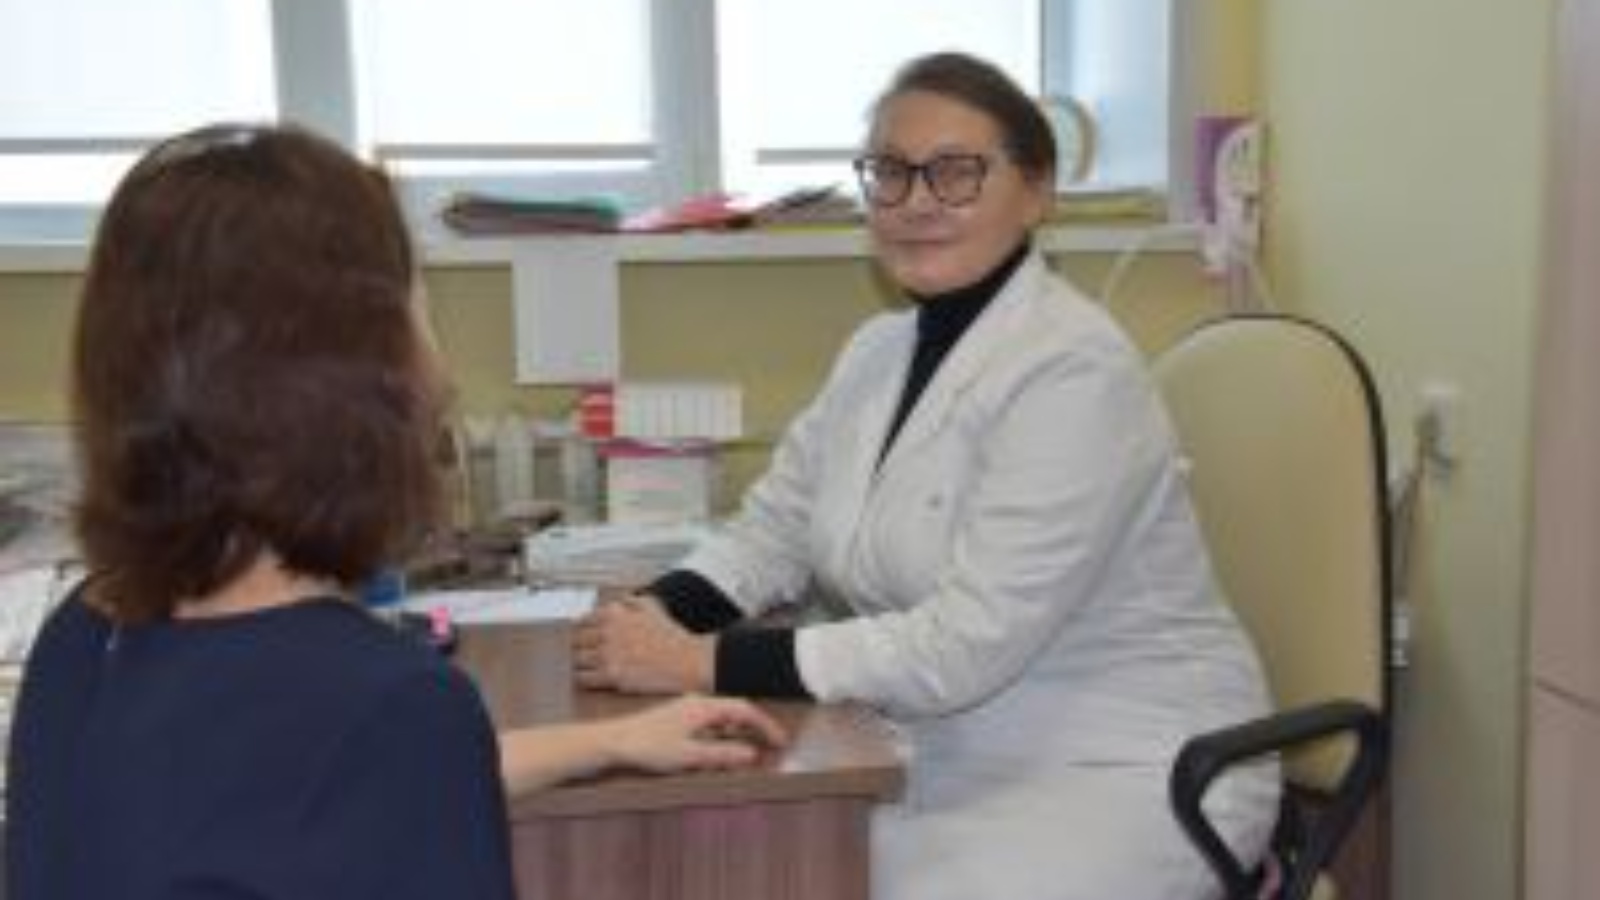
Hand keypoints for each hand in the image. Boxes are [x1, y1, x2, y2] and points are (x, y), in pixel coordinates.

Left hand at [573, 593, 713, 693]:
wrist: (687, 660)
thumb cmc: (671, 635)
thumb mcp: (651, 606)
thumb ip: (629, 600)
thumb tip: (614, 601)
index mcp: (614, 613)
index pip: (582, 621)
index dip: (583, 631)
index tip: (585, 637)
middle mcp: (607, 631)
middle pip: (576, 641)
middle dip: (581, 647)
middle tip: (586, 653)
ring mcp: (608, 654)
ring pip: (577, 660)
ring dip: (583, 663)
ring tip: (590, 666)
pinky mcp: (611, 675)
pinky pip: (583, 678)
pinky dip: (585, 679)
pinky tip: (594, 678)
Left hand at [601, 694, 786, 772]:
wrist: (611, 742)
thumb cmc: (647, 746)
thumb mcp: (689, 755)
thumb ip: (722, 754)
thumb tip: (751, 754)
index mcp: (703, 706)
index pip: (745, 710)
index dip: (766, 725)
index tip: (781, 742)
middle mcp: (696, 703)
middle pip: (736, 711)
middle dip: (756, 729)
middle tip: (773, 746)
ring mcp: (685, 709)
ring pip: (722, 718)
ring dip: (739, 733)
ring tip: (751, 750)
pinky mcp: (676, 719)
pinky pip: (708, 724)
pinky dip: (722, 736)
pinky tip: (720, 749)